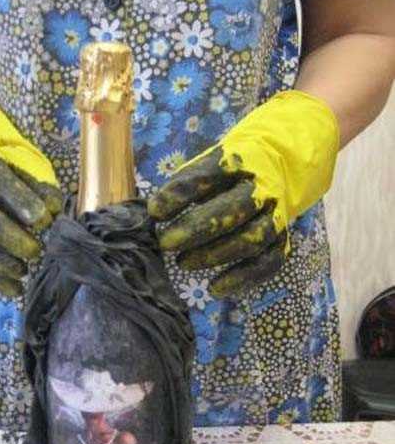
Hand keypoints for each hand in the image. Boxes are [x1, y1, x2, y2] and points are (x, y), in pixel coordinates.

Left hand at [148, 90, 339, 297]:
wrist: (290, 155)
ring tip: (184, 264)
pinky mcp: (284, 235)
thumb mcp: (214, 158)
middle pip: (234, 209)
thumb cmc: (237, 164)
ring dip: (216, 254)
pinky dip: (243, 278)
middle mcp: (264, 186)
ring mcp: (276, 212)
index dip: (181, 193)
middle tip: (166, 243)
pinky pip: (269, 261)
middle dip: (197, 229)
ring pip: (252, 238)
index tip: (154, 211)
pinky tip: (216, 288)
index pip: (209, 174)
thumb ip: (189, 182)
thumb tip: (156, 213)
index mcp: (242, 160)